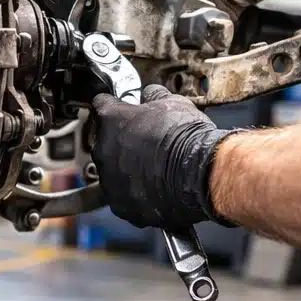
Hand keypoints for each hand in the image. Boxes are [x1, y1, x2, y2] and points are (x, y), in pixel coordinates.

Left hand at [89, 84, 230, 228]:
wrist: (199, 173)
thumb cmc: (185, 136)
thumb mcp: (172, 102)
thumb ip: (154, 96)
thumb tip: (151, 94)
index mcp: (110, 119)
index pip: (102, 105)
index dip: (116, 107)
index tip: (124, 110)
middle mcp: (102, 150)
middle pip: (104, 142)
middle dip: (121, 141)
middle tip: (145, 142)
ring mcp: (109, 180)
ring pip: (112, 172)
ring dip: (126, 169)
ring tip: (153, 168)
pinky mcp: (121, 206)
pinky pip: (123, 197)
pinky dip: (135, 193)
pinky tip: (155, 187)